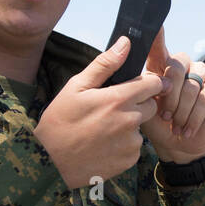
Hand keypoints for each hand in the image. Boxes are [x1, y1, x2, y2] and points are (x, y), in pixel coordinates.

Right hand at [33, 35, 168, 188]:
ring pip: (141, 128)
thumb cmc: (60, 121)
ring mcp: (131, 143)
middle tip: (112, 109)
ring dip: (129, 126)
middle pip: (151, 106)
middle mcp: (130, 121)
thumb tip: (125, 43)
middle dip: (138, 104)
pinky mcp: (130, 160)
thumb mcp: (77, 87)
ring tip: (103, 130)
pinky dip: (124, 145)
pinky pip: (134, 147)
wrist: (50, 163)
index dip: (149, 83)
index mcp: (119, 99)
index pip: (154, 84)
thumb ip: (105, 64)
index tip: (139, 85)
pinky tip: (104, 145)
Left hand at [139, 26, 204, 163]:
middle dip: (170, 98)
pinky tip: (188, 129)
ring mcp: (200, 72)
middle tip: (166, 117)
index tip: (157, 25)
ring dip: (182, 110)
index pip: (158, 47)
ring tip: (177, 126)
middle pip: (176, 68)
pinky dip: (195, 116)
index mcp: (161, 65)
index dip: (158, 36)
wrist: (178, 144)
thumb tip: (149, 77)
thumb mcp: (145, 105)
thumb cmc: (158, 123)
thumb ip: (144, 87)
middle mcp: (182, 64)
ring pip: (190, 85)